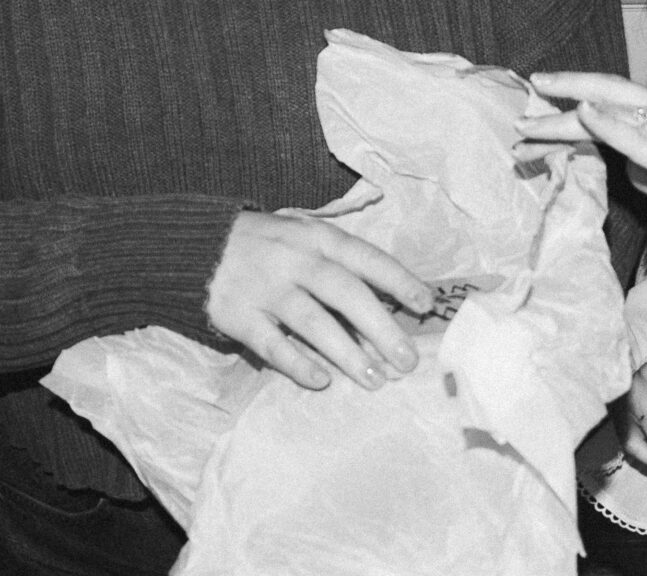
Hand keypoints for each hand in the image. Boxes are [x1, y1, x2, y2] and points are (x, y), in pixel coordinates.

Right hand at [207, 211, 433, 390]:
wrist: (191, 245)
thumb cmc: (266, 246)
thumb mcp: (304, 237)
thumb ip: (341, 262)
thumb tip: (392, 300)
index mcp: (317, 238)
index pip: (366, 258)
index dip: (399, 281)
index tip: (425, 306)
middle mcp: (294, 260)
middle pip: (346, 293)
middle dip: (381, 328)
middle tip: (407, 361)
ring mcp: (265, 288)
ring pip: (313, 322)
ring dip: (347, 353)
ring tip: (375, 380)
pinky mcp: (237, 314)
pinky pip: (271, 344)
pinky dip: (296, 363)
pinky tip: (320, 381)